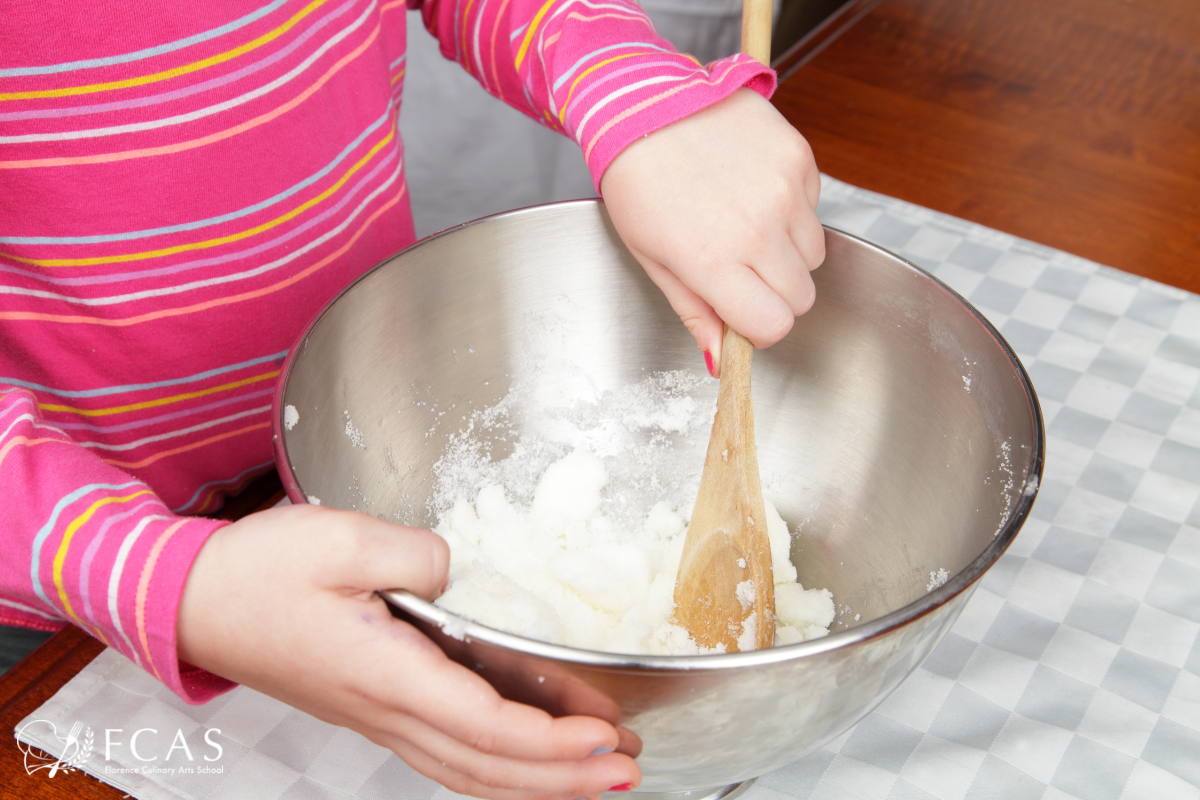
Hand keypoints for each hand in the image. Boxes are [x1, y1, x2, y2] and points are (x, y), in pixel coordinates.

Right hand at [177, 505, 639, 798]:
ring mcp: (378, 718)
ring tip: (593, 777)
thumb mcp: (339, 538)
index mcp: (384, 673)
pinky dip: (496, 769)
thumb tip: (461, 574)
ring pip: (468, 772)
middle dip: (563, 779)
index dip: (551, 741)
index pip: (485, 725)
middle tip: (625, 771)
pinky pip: (447, 756)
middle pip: (488, 767)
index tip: (604, 736)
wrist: (194, 602)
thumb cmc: (257, 573)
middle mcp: (386, 710)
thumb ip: (415, 555)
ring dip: (536, 783)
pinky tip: (522, 764)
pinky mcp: (373, 709)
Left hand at [600, 87, 823, 376]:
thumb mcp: (653, 258)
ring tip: (744, 222)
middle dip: (774, 293)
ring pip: (813, 255)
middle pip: (801, 297)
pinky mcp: (798, 157)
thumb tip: (720, 361)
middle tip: (740, 266)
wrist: (645, 105)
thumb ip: (694, 312)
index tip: (742, 311)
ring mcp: (783, 190)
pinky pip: (814, 208)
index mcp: (713, 261)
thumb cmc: (639, 183)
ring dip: (786, 251)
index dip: (758, 326)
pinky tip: (751, 188)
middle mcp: (756, 228)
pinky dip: (791, 208)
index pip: (774, 326)